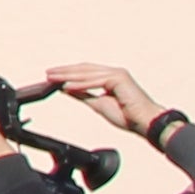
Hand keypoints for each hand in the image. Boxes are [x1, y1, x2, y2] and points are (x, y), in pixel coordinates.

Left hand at [45, 64, 168, 138]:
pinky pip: (95, 81)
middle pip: (84, 69)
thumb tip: (66, 89)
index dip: (68, 73)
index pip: (85, 72)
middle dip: (65, 71)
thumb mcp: (99, 104)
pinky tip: (67, 87)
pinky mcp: (119, 79)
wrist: (146, 124)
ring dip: (68, 76)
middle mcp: (114, 72)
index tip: (52, 76)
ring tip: (52, 79)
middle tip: (47, 74)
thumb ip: (84, 95)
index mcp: (110, 77)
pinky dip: (80, 85)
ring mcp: (117, 74)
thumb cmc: (128, 117)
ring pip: (87, 74)